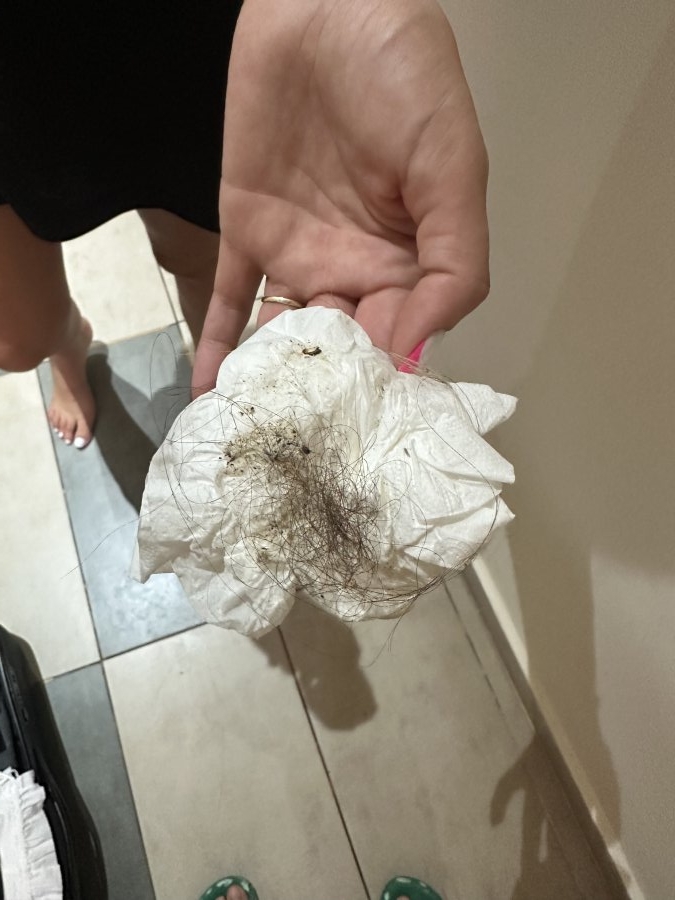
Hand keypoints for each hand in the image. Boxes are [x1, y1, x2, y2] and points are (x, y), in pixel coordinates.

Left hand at [192, 0, 488, 396]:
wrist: (325, 5)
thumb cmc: (404, 79)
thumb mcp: (454, 168)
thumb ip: (453, 262)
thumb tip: (414, 348)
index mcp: (413, 261)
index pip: (403, 339)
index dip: (383, 376)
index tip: (361, 415)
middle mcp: (358, 267)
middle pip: (340, 347)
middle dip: (322, 393)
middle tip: (299, 444)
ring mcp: (301, 252)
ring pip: (284, 333)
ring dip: (269, 381)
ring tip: (251, 435)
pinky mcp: (248, 230)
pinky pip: (232, 297)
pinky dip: (219, 343)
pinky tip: (210, 393)